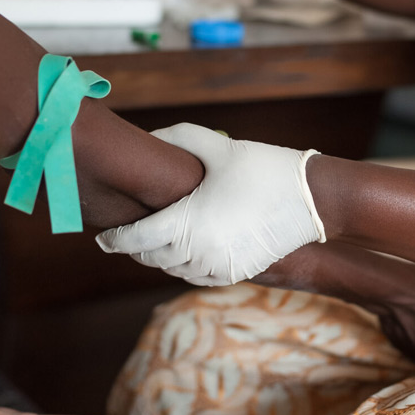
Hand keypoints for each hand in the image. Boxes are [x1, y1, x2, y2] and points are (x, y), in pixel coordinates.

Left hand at [97, 123, 325, 285]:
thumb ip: (177, 137)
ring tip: (154, 241)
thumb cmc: (263, 169)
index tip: (102, 237)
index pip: (135, 240)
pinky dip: (182, 267)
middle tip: (128, 234)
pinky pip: (196, 278)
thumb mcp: (218, 146)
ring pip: (172, 270)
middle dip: (134, 248)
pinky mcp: (235, 274)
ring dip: (158, 258)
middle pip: (150, 258)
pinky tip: (183, 251)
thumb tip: (149, 138)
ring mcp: (218, 268)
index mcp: (187, 222)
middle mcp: (198, 252)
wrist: (312, 201)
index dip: (114, 240)